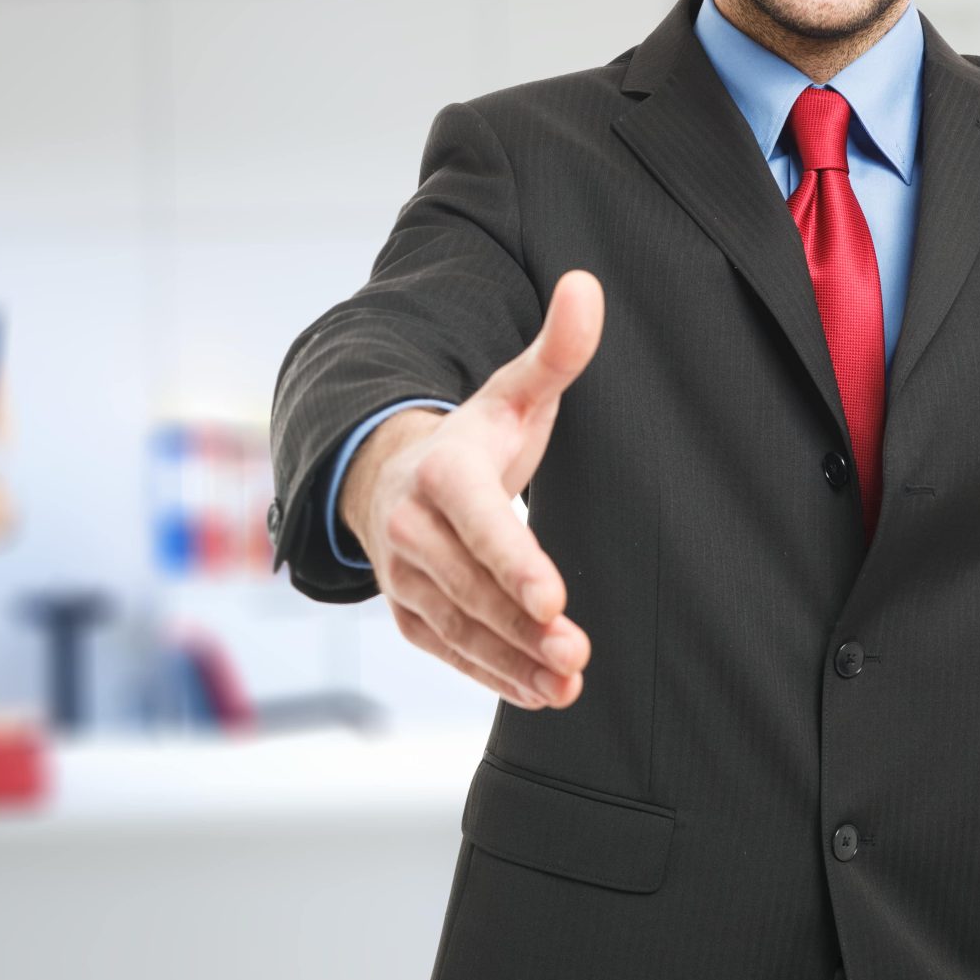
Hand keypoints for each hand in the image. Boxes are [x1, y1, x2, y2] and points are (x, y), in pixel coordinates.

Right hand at [343, 270, 601, 710]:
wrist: (391, 475)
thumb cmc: (472, 437)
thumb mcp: (514, 392)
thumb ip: (556, 350)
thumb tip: (588, 286)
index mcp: (442, 470)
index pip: (479, 521)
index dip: (514, 561)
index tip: (554, 597)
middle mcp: (411, 528)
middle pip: (471, 584)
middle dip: (523, 624)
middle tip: (577, 652)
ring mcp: (405, 577)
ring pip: (461, 626)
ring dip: (514, 659)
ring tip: (568, 683)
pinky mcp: (410, 616)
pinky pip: (451, 652)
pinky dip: (494, 675)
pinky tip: (542, 694)